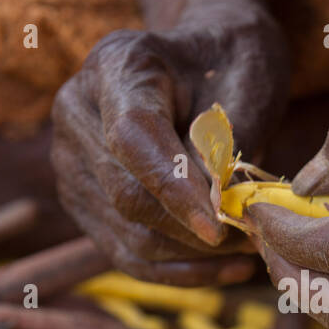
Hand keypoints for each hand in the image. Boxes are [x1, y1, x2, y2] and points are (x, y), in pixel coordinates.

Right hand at [50, 9, 289, 284]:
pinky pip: (127, 252)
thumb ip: (224, 143)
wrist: (204, 59)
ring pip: (127, 233)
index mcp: (116, 66)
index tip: (219, 225)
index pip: (132, 138)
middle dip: (193, 229)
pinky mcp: (83, 200)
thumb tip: (215, 207)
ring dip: (193, 255)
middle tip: (256, 239)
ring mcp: (71, 160)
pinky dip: (180, 269)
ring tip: (251, 250)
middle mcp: (77, 111)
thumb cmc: (232, 62)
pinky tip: (230, 269)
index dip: (173, 188)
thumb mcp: (245, 83)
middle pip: (125, 193)